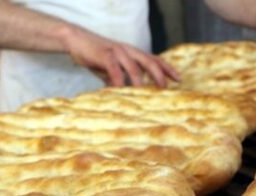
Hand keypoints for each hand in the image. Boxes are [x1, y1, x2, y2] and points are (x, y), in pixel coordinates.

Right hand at [57, 25, 180, 86]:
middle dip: (160, 76)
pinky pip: (115, 70)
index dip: (168, 69)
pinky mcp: (105, 55)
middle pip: (150, 62)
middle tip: (166, 89)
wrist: (75, 39)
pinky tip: (120, 92)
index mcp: (133, 53)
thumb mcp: (112, 68)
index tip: (179, 79)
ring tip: (146, 94)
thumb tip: (124, 95)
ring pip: (134, 67)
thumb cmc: (95, 55)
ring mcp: (117, 52)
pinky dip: (119, 82)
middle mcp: (129, 51)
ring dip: (141, 82)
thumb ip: (121, 79)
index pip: (155, 59)